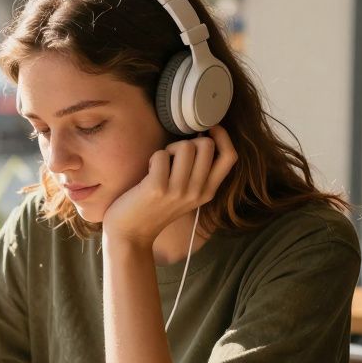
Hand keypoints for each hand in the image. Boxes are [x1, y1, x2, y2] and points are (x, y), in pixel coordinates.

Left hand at [102, 124, 237, 246]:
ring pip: (185, 146)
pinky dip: (154, 158)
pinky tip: (149, 173)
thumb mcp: (186, 196)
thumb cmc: (155, 208)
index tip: (209, 128)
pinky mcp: (157, 188)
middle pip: (207, 145)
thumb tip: (202, 138)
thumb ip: (198, 174)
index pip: (230, 157)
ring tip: (160, 165)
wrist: (131, 234)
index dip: (223, 137)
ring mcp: (178, 191)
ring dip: (169, 149)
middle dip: (188, 142)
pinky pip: (161, 155)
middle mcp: (197, 192)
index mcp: (208, 192)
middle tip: (173, 157)